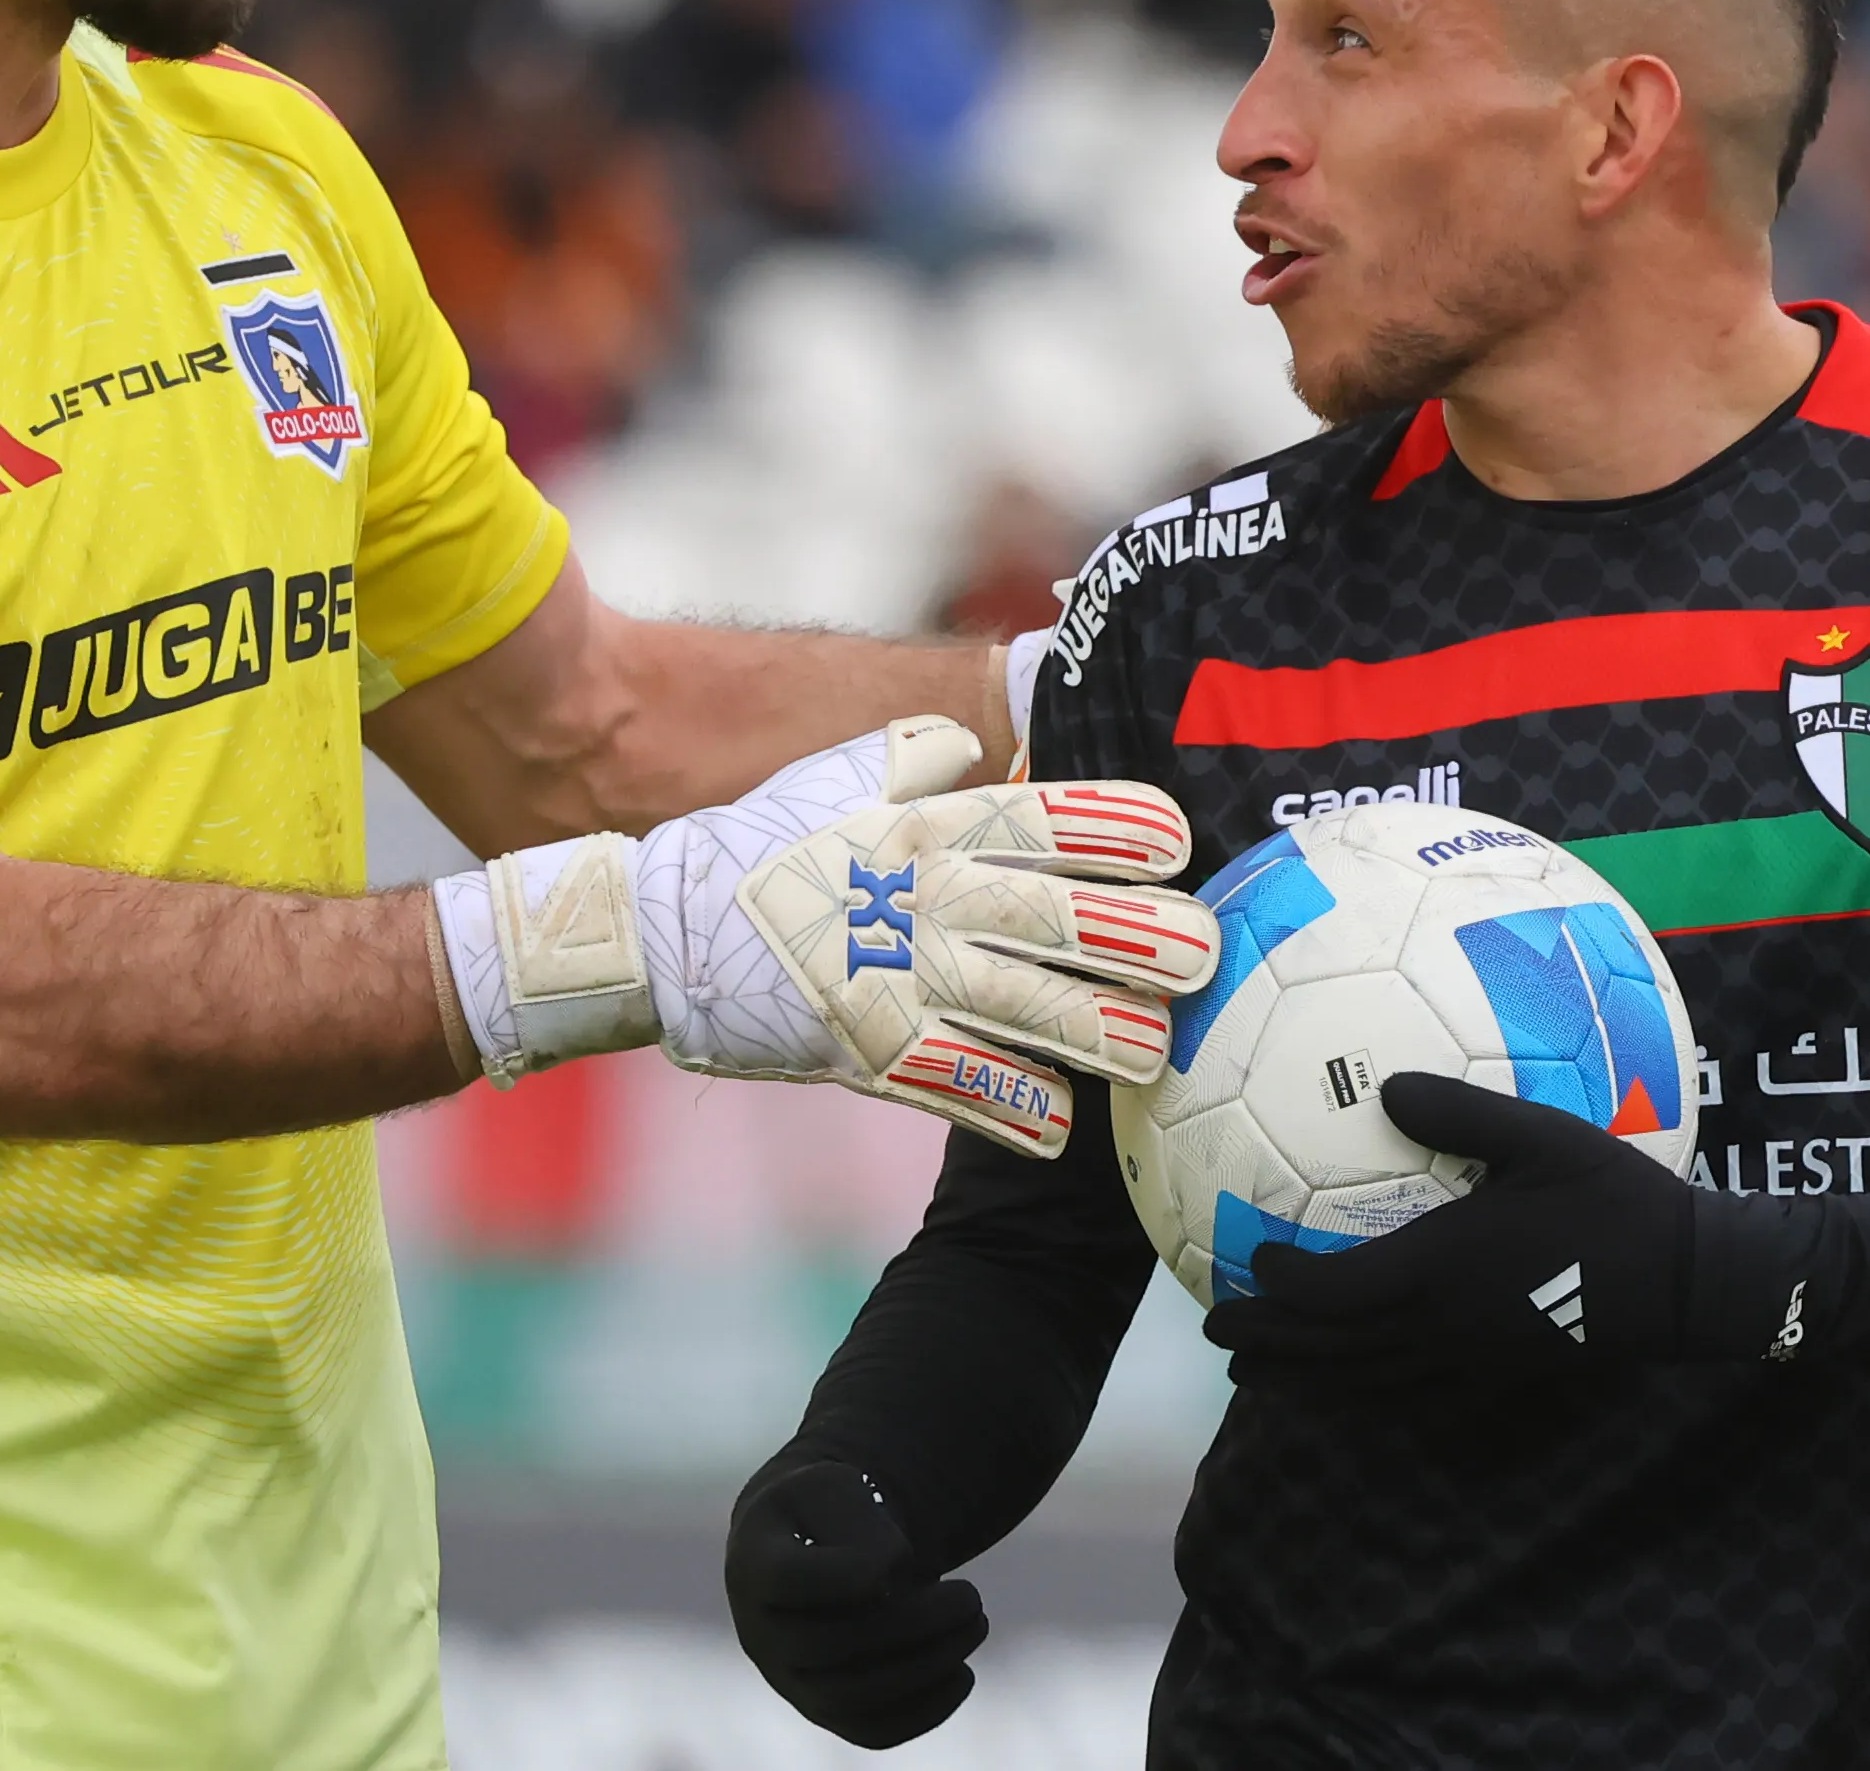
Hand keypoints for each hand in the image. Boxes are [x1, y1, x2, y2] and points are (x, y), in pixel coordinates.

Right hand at [434, 717, 1217, 1156]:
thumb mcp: (844, 775)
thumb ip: (926, 758)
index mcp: (931, 827)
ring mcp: (901, 978)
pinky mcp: (871, 1050)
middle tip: (1204, 953)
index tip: (1181, 840)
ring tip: (1158, 1050)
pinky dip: (1013, 1109)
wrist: (665, 929)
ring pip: (1029, 1010)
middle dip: (1142, 935)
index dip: (1121, 826)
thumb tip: (996, 741)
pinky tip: (1059, 1128)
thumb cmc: (770, 846)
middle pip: (1059, 916)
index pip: (1047, 817)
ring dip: (1103, 1033)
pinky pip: (962, 1085)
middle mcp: (928, 898)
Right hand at [725, 1460, 984, 1748]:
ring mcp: (789, 1680)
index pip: (791, 1580)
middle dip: (917, 1621)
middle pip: (832, 1644)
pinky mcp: (825, 1712)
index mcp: (753, 1565)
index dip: (852, 1570)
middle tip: (972, 1595)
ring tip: (975, 1625)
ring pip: (853, 1696)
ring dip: (928, 1666)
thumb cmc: (828, 1511)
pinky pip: (872, 1730)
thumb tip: (891, 1577)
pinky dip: (924, 1710)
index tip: (904, 1549)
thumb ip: (857, 1518)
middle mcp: (758, 1633)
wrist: (811, 1547)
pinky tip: (962, 1672)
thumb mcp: (836, 1486)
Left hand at [1207, 1072, 1697, 1385]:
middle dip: (1269, 1346)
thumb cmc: (1614, 1202)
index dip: (1282, 1285)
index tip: (1246, 1259)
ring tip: (1257, 1379)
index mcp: (1438, 1270)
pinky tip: (1354, 1384)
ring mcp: (1469, 1356)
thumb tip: (1384, 1085)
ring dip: (1305, 1378)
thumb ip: (1459, 1113)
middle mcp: (1441, 1325)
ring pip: (1366, 1380)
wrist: (1686, 1283)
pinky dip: (1364, 1390)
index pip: (1334, 1293)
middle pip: (1332, 1350)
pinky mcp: (1498, 1370)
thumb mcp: (1541, 1138)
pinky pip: (1412, 1390)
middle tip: (1217, 1340)